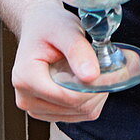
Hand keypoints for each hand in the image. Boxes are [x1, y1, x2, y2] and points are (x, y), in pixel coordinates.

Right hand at [11, 0, 107, 122]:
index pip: (68, 96)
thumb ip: (77, 50)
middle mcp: (26, 98)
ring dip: (95, 94)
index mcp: (25, 77)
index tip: (113, 68)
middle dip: (97, 87)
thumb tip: (91, 76)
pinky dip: (90, 99)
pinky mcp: (47, 112)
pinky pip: (78, 114)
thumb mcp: (64, 28)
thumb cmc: (49, 24)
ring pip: (80, 113)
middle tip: (108, 64)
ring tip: (94, 68)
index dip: (95, 85)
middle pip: (75, 106)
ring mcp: (35, 108)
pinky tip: (87, 79)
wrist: (39, 27)